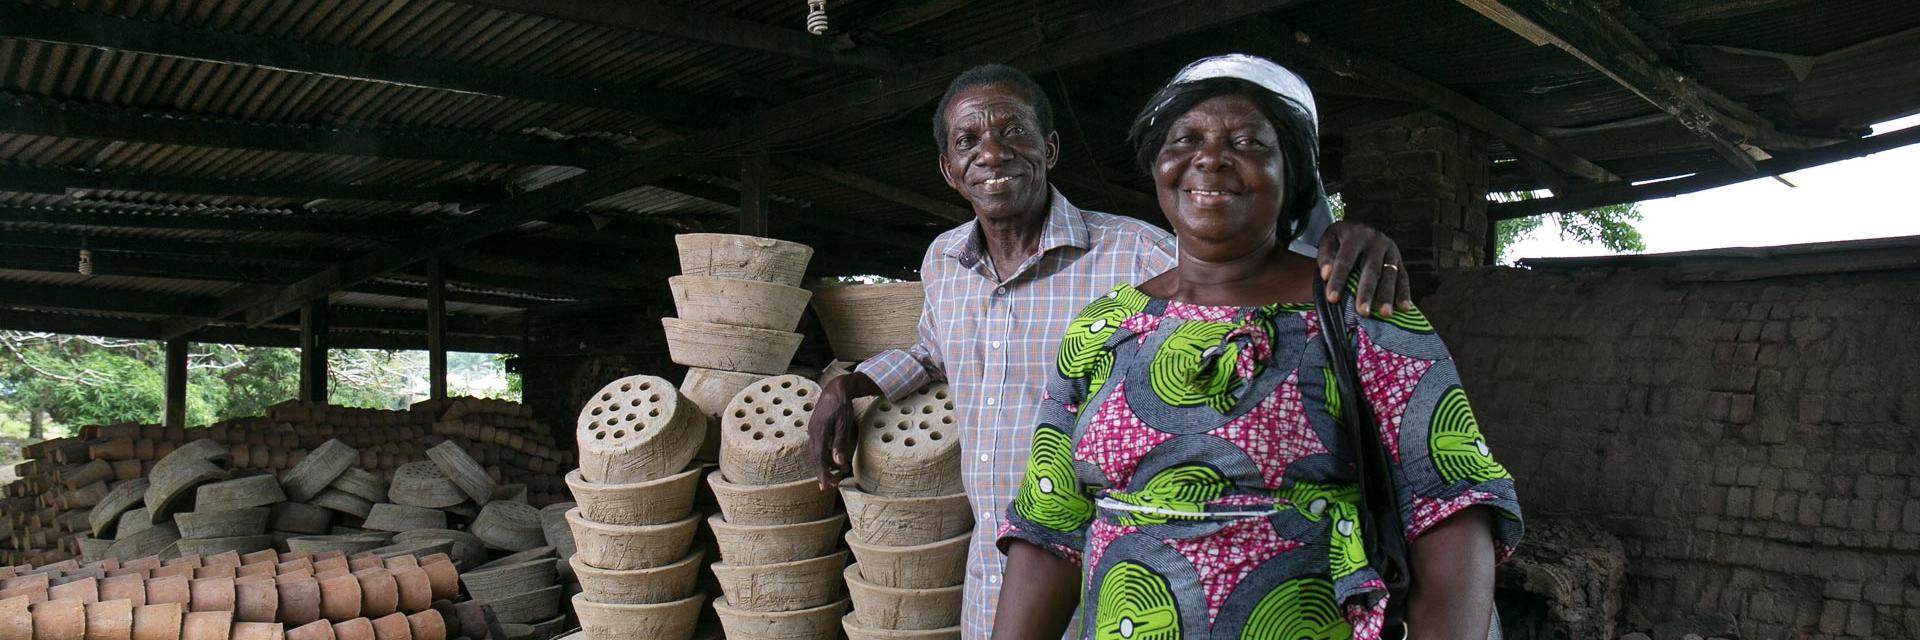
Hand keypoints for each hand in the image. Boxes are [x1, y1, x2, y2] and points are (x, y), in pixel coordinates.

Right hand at [808, 372, 880, 488]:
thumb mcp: (844, 424)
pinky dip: (824, 456)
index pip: (818, 458)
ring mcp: (812, 431)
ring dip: (824, 465)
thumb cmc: (841, 406)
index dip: (821, 473)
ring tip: (837, 474)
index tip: (825, 485)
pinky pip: (817, 447)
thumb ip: (840, 443)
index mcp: (819, 432)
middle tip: (831, 485)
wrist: (835, 389)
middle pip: (815, 458)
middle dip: (823, 472)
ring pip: (816, 453)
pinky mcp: (815, 430)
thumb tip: (838, 463)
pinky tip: (833, 460)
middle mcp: (812, 433)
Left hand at [1317, 221, 1412, 316]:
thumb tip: (1326, 275)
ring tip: (1385, 314)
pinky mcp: (1400, 260)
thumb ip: (1326, 256)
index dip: (1338, 280)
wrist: (1362, 226)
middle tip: (1363, 312)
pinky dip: (1404, 293)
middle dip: (1367, 292)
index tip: (1332, 299)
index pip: (1345, 260)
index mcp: (1355, 236)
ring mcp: (1391, 251)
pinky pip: (1404, 277)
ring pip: (1390, 275)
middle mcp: (1376, 242)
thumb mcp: (1329, 240)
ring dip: (1387, 296)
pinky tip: (1404, 308)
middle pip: (1371, 270)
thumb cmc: (1341, 240)